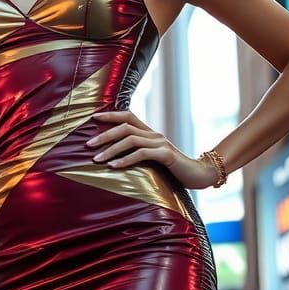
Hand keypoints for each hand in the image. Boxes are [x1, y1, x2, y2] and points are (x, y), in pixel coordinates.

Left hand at [88, 111, 221, 188]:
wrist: (200, 175)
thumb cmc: (174, 170)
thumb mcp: (153, 160)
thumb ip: (138, 155)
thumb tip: (114, 159)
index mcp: (150, 133)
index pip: (128, 116)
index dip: (110, 114)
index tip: (92, 118)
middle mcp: (154, 134)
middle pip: (125, 126)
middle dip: (104, 134)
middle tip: (88, 145)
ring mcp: (161, 143)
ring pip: (130, 139)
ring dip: (111, 148)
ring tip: (96, 159)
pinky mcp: (166, 155)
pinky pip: (142, 154)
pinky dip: (125, 159)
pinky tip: (113, 167)